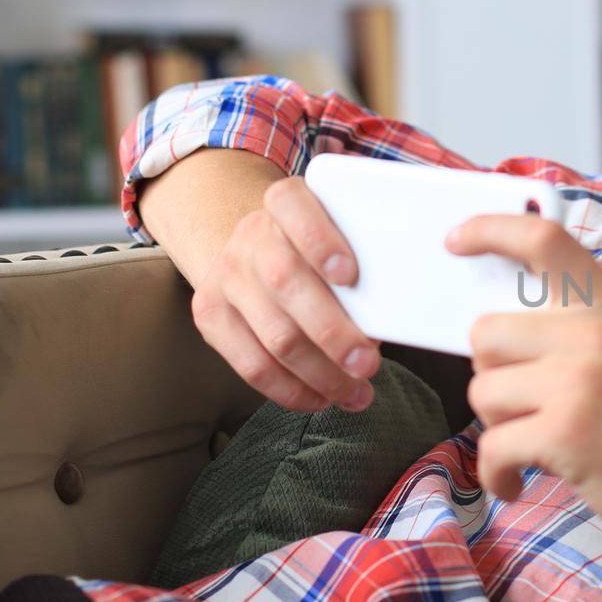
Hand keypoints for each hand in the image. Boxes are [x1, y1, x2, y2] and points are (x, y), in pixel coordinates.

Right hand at [190, 175, 381, 412]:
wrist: (255, 252)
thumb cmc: (321, 254)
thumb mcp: (342, 239)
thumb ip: (364, 264)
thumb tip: (392, 317)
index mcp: (287, 202)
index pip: (294, 206)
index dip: (321, 241)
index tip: (351, 276)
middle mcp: (251, 235)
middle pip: (287, 284)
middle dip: (333, 333)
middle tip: (369, 365)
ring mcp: (225, 274)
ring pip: (274, 335)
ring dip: (321, 374)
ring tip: (356, 394)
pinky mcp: (209, 314)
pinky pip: (250, 364)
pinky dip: (291, 390)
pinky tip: (321, 399)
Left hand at [447, 213, 601, 560]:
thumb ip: (581, 329)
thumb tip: (494, 328)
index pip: (544, 241)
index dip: (490, 230)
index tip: (457, 239)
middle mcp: (597, 333)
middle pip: (486, 333)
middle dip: (494, 378)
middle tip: (525, 408)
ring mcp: (580, 381)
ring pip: (483, 392)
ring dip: (499, 428)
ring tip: (535, 448)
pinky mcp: (565, 432)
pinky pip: (491, 446)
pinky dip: (498, 473)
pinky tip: (519, 484)